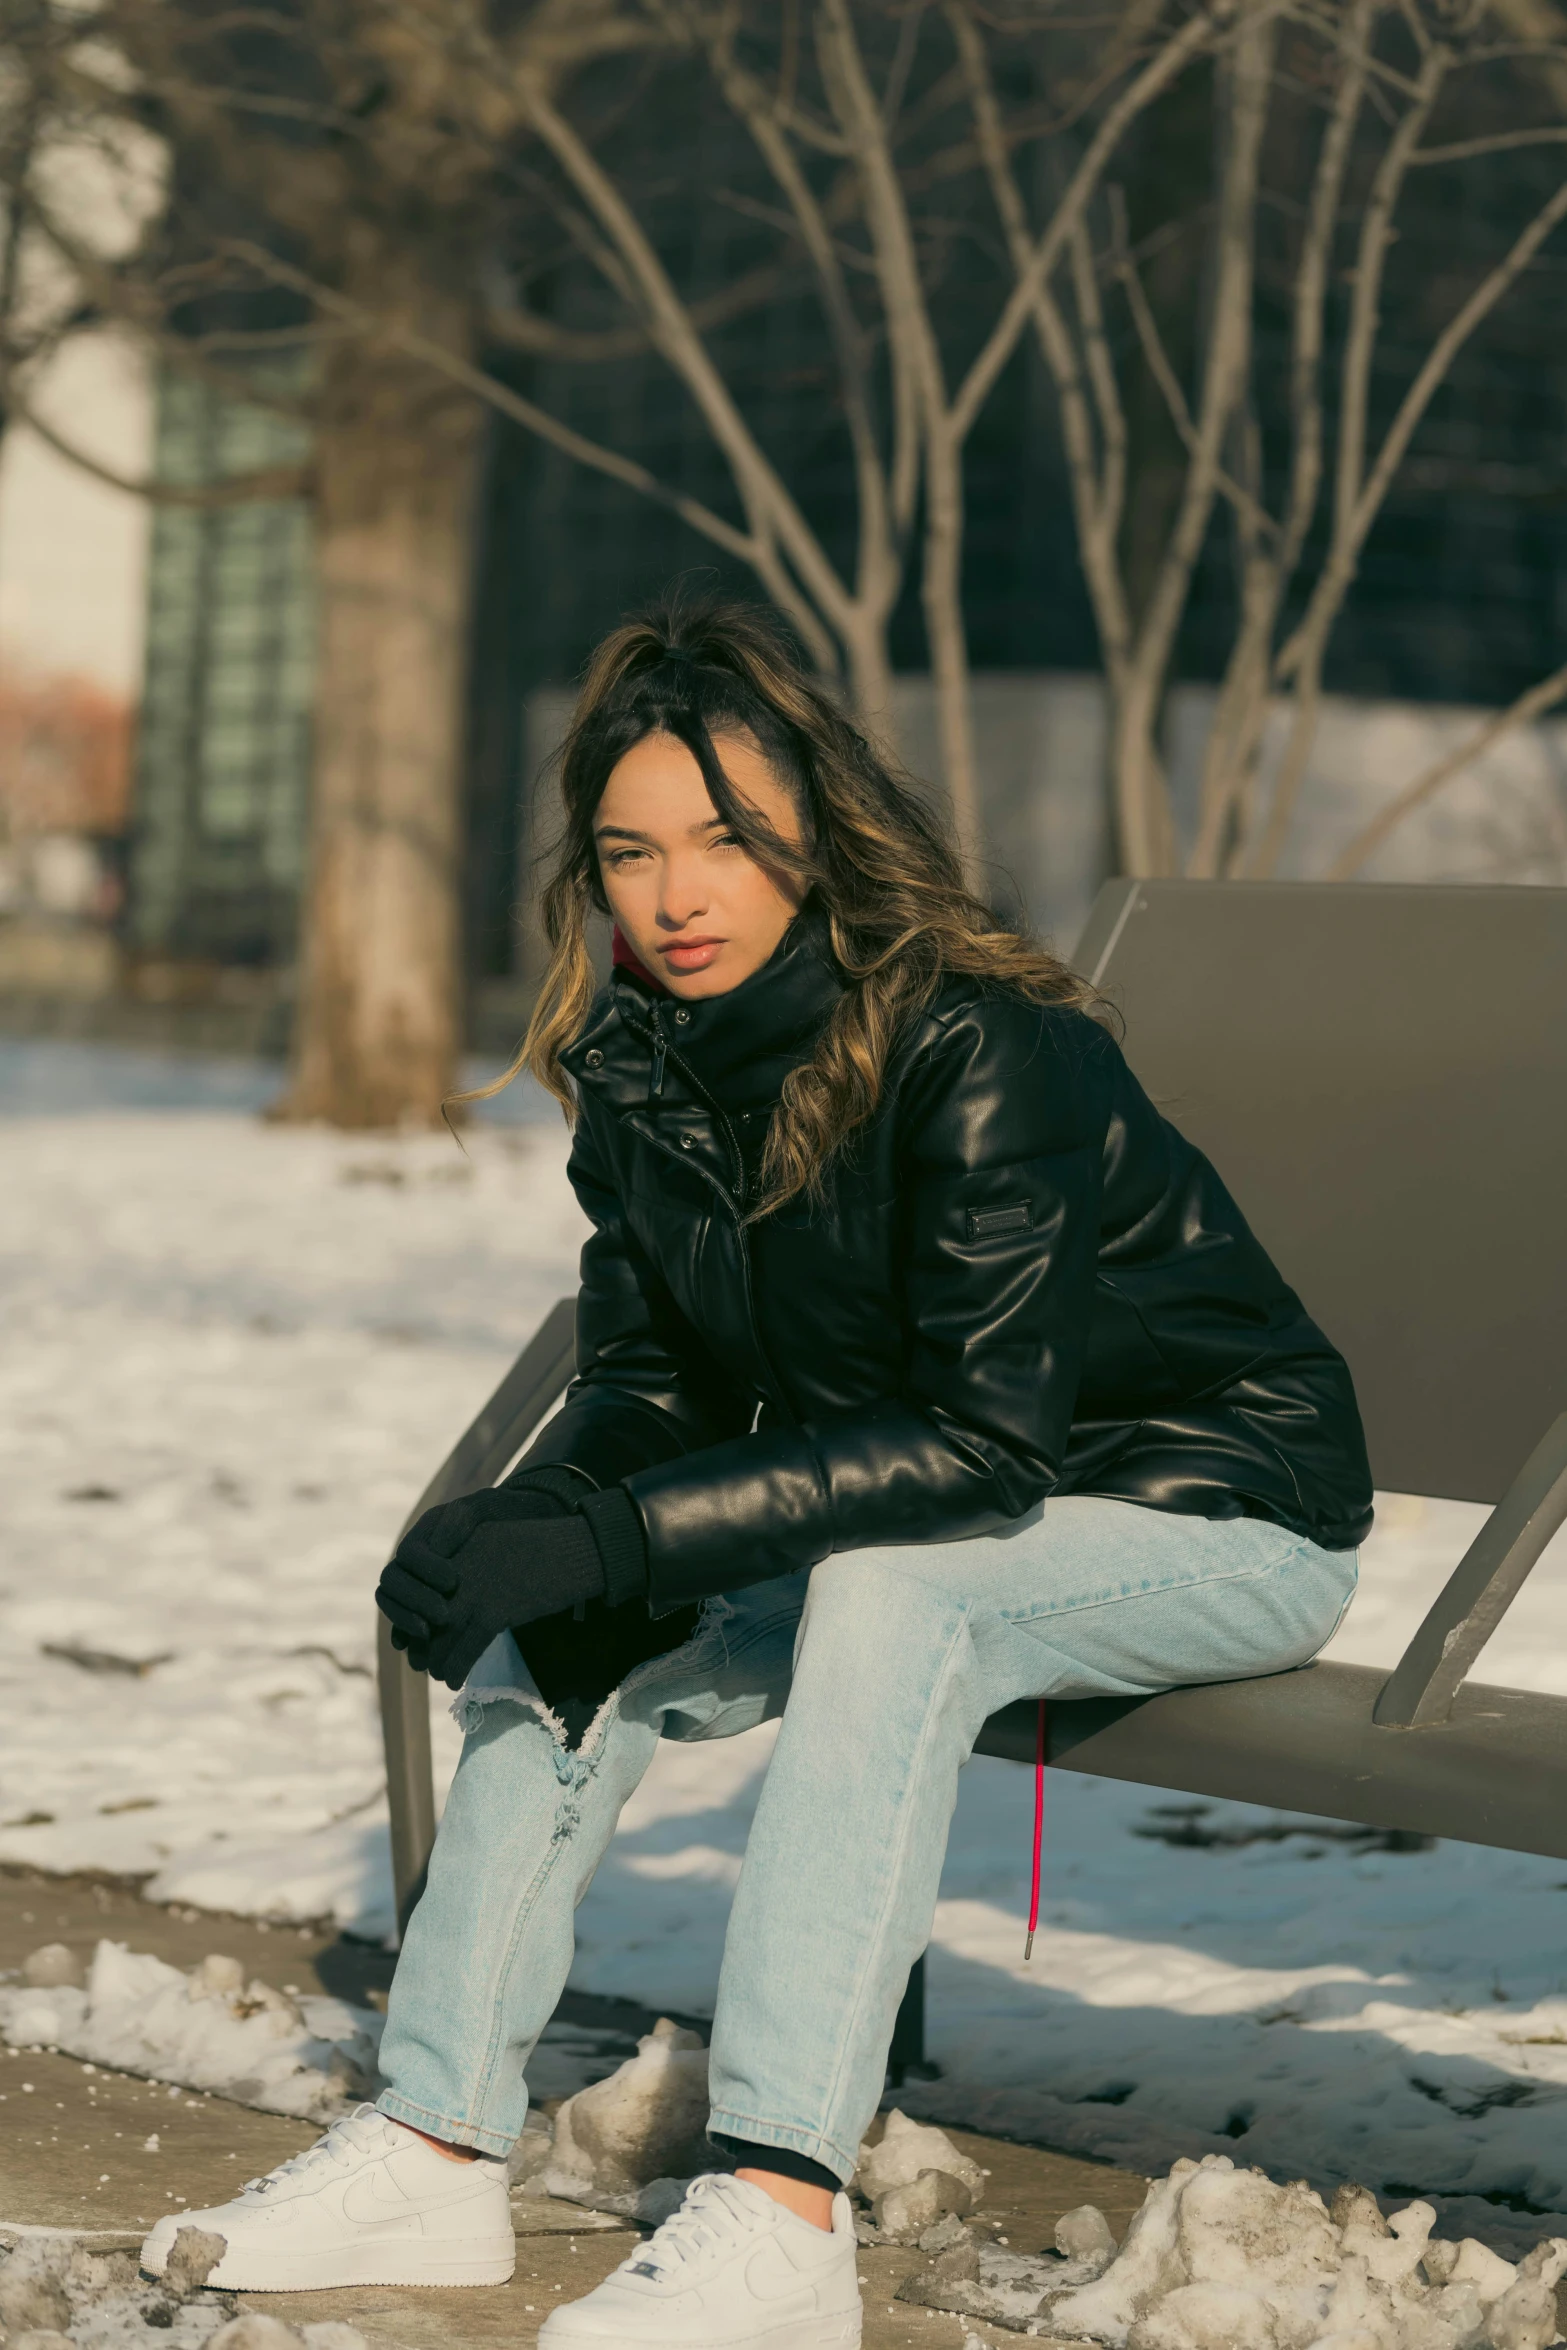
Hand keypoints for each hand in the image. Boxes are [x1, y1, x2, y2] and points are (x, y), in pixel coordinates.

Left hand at [376, 1486, 604, 1691]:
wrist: (575, 1548)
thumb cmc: (542, 1547)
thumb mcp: (494, 1545)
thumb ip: (469, 1565)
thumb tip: (451, 1598)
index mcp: (454, 1552)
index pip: (420, 1594)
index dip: (417, 1621)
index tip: (421, 1639)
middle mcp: (455, 1571)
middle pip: (424, 1618)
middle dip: (424, 1646)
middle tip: (424, 1663)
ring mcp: (472, 1591)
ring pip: (439, 1640)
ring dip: (437, 1663)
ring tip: (441, 1675)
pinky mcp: (493, 1612)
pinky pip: (463, 1652)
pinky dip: (456, 1670)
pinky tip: (455, 1680)